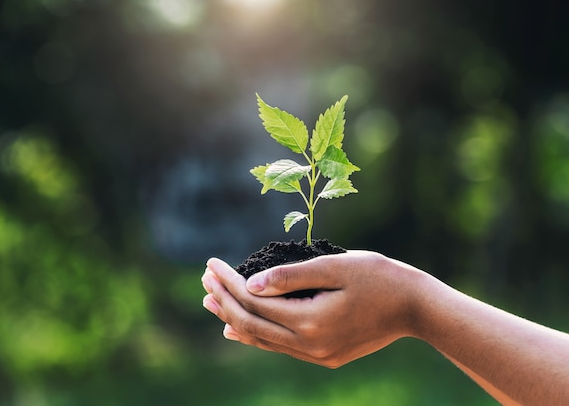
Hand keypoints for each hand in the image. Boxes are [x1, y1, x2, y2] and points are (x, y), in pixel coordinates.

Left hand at [201, 251, 424, 367]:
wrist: (415, 307)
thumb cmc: (379, 277)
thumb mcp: (335, 266)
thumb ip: (291, 276)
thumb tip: (251, 284)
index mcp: (311, 322)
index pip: (253, 302)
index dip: (228, 282)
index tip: (211, 263)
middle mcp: (310, 345)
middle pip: (251, 324)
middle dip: (224, 300)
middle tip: (204, 279)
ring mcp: (317, 355)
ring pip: (262, 339)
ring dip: (234, 319)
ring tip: (210, 301)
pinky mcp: (324, 356)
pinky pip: (279, 347)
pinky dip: (255, 335)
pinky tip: (237, 328)